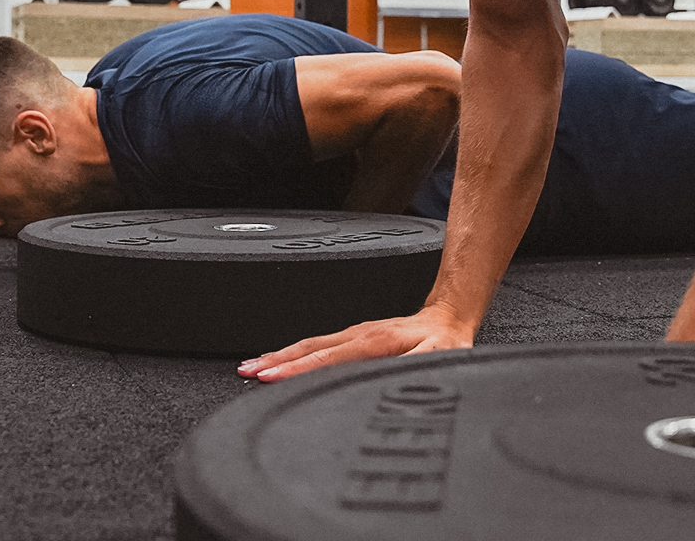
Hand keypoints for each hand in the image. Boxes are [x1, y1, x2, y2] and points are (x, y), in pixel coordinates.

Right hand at [236, 304, 474, 381]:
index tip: (270, 377)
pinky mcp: (353, 337)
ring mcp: (354, 334)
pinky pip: (317, 345)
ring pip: (309, 344)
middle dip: (275, 360)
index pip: (327, 357)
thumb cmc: (445, 342)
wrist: (448, 317)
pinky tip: (281, 361)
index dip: (297, 369)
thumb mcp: (439, 357)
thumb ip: (416, 367)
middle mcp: (358, 335)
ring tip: (251, 366)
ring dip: (279, 355)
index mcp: (374, 342)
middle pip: (308, 348)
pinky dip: (293, 353)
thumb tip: (395, 376)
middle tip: (246, 372)